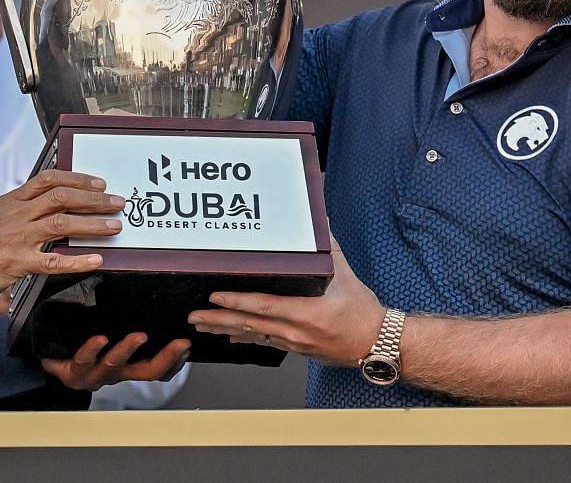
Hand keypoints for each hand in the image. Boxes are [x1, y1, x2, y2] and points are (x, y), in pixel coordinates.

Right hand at [0, 169, 122, 311]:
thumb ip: (21, 213)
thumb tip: (52, 211)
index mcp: (10, 202)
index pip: (48, 179)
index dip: (77, 178)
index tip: (98, 183)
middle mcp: (15, 215)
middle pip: (60, 197)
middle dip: (93, 198)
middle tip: (116, 202)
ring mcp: (16, 238)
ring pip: (61, 223)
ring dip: (92, 224)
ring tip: (114, 226)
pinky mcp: (16, 263)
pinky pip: (53, 261)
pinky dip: (77, 260)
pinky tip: (94, 260)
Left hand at [42, 332, 193, 391]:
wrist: (47, 364)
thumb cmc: (79, 354)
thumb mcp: (107, 344)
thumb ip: (126, 331)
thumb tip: (146, 306)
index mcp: (126, 367)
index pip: (156, 366)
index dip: (174, 360)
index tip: (187, 344)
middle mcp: (114, 373)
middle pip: (145, 371)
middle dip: (166, 357)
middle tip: (180, 344)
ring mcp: (94, 374)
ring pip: (115, 364)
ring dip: (128, 349)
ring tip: (138, 337)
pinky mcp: (73, 372)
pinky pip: (83, 360)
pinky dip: (92, 349)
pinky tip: (99, 338)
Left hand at [187, 238, 384, 366]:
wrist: (375, 343)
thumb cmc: (362, 312)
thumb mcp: (345, 275)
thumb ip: (329, 247)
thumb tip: (321, 221)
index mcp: (306, 313)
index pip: (263, 306)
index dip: (236, 301)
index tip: (215, 296)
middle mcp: (295, 331)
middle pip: (249, 325)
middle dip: (219, 319)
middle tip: (195, 315)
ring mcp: (293, 342)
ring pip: (252, 335)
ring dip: (225, 330)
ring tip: (202, 326)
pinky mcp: (295, 348)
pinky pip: (263, 342)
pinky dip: (244, 338)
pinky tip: (229, 337)